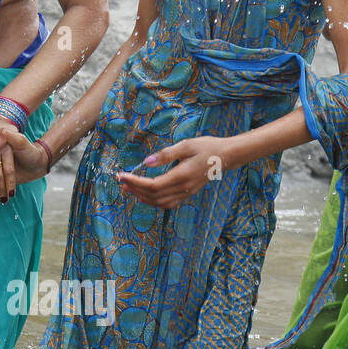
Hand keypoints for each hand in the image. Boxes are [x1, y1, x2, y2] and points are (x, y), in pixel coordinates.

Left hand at [116, 136, 230, 208]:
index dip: (136, 182)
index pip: (153, 185)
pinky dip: (154, 201)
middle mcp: (184, 188)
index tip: (122, 175)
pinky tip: (144, 195)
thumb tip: (146, 162)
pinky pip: (168, 203)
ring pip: (160, 202)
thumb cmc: (207, 147)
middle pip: (154, 195)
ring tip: (128, 188)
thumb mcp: (186, 145)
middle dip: (135, 189)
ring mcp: (187, 192)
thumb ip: (166, 154)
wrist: (226, 156)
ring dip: (142, 197)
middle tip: (121, 181)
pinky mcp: (188, 193)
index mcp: (182, 176)